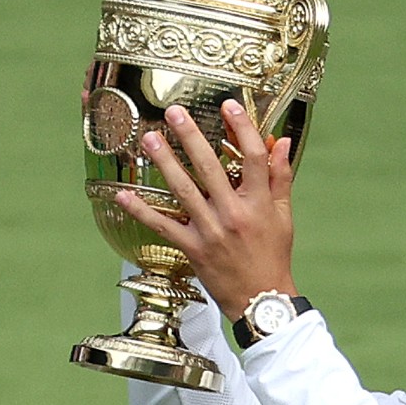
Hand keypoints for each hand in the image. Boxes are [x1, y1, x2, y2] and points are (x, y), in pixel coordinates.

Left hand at [115, 100, 298, 319]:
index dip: (241, 128)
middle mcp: (234, 214)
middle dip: (191, 137)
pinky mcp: (193, 249)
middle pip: (210, 167)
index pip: (253, 157)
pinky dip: (141, 211)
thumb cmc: (273, 256)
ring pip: (183, 191)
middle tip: (174, 113)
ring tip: (150, 140)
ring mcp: (211, 231)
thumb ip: (279, 177)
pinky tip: (122, 195)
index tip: (228, 105)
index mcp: (259, 203)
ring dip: (164, 163)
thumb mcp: (283, 215)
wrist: (260, 300)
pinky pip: (163, 226)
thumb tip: (282, 141)